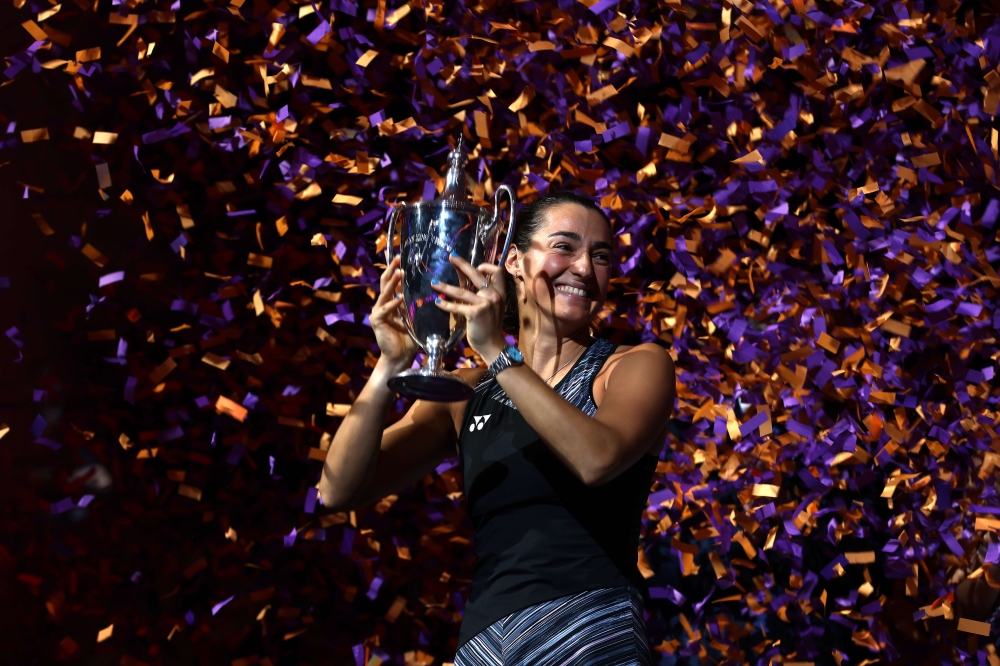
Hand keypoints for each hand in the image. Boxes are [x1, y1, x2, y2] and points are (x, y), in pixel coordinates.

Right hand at [370, 255, 417, 369]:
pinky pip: (385, 310)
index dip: (397, 269)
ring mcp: (378, 311)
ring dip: (393, 283)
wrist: (400, 356)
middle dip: (392, 269)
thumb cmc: (410, 337)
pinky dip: (393, 303)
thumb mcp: (417, 317)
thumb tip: (437, 290)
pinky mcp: (377, 321)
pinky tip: (400, 297)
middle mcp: (383, 303)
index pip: (394, 281)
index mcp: (393, 301)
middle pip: (386, 282)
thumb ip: (420, 304)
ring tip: (399, 273)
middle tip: (399, 258)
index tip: (403, 257)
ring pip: (385, 293)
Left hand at [431, 254, 506, 363]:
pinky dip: (445, 304)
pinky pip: (457, 306)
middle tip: (451, 256)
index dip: (486, 266)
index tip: (476, 266)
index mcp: (500, 293)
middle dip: (463, 264)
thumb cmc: (489, 327)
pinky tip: (437, 302)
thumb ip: (483, 295)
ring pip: (461, 291)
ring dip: (445, 286)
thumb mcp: (491, 307)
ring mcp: (486, 304)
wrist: (492, 345)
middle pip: (477, 274)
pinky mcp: (476, 313)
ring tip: (433, 282)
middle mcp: (494, 296)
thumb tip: (468, 282)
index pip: (498, 272)